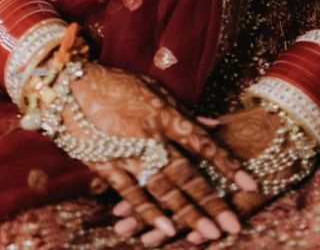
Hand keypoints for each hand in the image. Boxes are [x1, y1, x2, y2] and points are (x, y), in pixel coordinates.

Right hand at [60, 65, 254, 243]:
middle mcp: (150, 136)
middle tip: (233, 224)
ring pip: (163, 188)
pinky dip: (150, 212)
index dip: (226, 163)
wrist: (70, 85)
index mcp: (164, 114)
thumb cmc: (116, 85)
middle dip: (212, 200)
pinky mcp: (106, 165)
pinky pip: (132, 193)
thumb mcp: (153, 90)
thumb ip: (183, 112)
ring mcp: (128, 152)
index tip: (249, 184)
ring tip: (208, 234)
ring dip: (187, 212)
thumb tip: (214, 126)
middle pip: (186, 173)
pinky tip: (166, 230)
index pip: (201, 143)